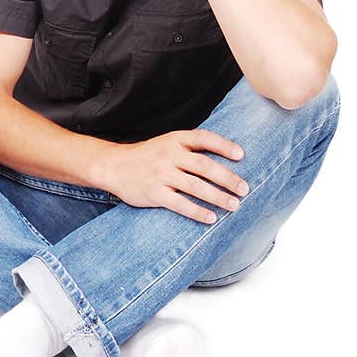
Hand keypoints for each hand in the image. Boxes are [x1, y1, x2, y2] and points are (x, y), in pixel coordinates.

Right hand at [98, 129, 249, 223]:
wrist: (112, 166)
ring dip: (218, 197)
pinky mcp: (154, 193)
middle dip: (227, 178)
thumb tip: (223, 159)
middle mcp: (168, 155)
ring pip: (196, 186)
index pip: (203, 138)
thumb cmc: (146, 156)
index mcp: (174, 140)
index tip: (241, 155)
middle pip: (204, 166)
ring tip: (234, 205)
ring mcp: (161, 175)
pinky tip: (211, 218)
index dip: (223, 145)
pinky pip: (180, 204)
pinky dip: (198, 212)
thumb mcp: (166, 143)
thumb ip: (189, 148)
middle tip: (244, 189)